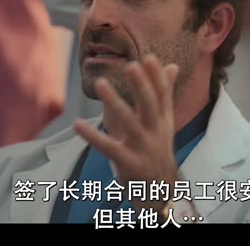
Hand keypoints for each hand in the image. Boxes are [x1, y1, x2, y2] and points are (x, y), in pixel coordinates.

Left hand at [74, 54, 179, 212]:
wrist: (160, 191)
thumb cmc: (156, 149)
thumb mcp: (164, 122)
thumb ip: (164, 94)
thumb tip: (172, 65)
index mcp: (163, 120)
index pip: (162, 95)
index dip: (156, 77)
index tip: (149, 57)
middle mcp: (155, 132)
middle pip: (150, 106)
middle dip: (142, 86)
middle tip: (131, 65)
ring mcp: (142, 148)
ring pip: (129, 123)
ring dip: (115, 103)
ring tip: (101, 84)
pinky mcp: (128, 163)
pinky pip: (108, 147)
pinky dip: (92, 136)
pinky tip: (77, 123)